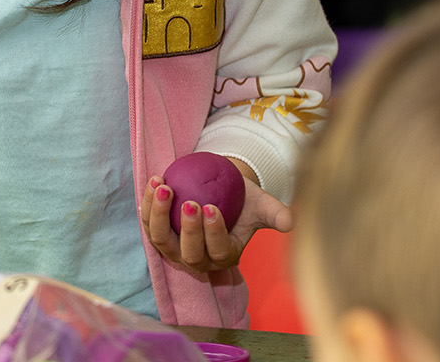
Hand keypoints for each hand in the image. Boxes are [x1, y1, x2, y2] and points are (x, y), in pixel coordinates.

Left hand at [137, 159, 292, 274]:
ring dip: (159, 215)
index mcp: (225, 256)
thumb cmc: (244, 200)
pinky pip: (148, 221)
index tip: (212, 207)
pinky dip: (148, 203)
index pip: (218, 251)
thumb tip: (291, 222)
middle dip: (188, 230)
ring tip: (164, 187)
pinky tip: (155, 180)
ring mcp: (175, 249)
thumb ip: (276, 214)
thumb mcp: (262, 205)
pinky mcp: (159, 233)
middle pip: (188, 253)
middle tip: (190, 202)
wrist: (221, 189)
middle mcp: (198, 259)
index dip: (213, 234)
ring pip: (160, 240)